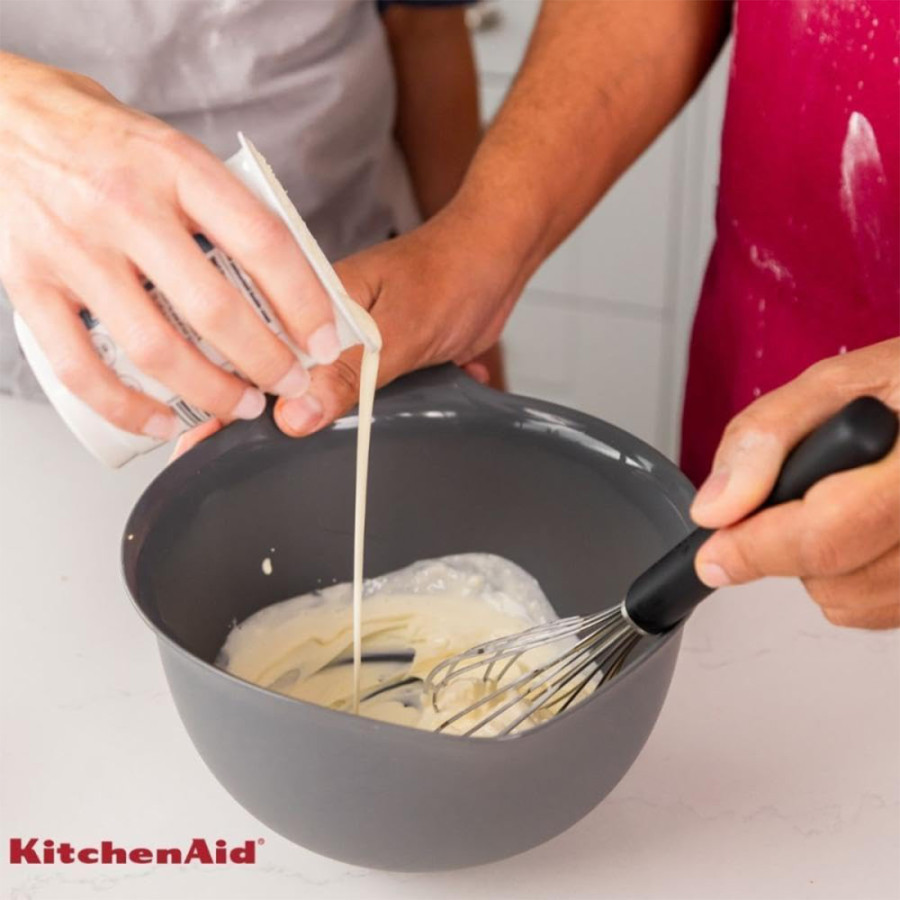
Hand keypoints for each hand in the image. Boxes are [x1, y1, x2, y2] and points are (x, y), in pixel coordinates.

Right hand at [0, 53, 337, 440]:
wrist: (2, 116)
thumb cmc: (102, 140)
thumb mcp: (175, 152)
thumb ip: (224, 210)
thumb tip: (289, 281)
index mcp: (175, 167)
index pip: (262, 242)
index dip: (305, 302)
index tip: (326, 341)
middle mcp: (124, 206)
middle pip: (214, 309)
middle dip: (267, 361)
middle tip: (291, 381)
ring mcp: (73, 248)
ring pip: (155, 348)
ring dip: (211, 391)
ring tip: (243, 405)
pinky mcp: (27, 284)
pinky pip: (80, 368)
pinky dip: (127, 407)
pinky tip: (162, 421)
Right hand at [170, 199, 517, 459]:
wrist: (498, 259)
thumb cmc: (451, 273)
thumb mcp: (399, 332)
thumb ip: (350, 375)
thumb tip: (295, 417)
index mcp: (311, 306)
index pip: (252, 352)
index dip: (224, 396)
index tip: (194, 441)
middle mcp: (323, 325)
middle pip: (279, 380)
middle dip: (265, 419)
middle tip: (238, 461)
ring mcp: (349, 344)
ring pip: (320, 394)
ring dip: (325, 422)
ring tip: (297, 459)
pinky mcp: (376, 360)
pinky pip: (360, 396)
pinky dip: (372, 416)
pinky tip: (386, 430)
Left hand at [691, 338, 899, 628]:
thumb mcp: (838, 383)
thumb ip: (765, 438)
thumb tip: (715, 507)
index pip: (825, 534)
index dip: (755, 550)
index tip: (714, 555)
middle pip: (835, 579)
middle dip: (786, 548)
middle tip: (795, 499)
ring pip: (854, 603)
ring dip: (826, 566)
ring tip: (848, 503)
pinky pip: (883, 610)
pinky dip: (858, 582)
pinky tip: (868, 532)